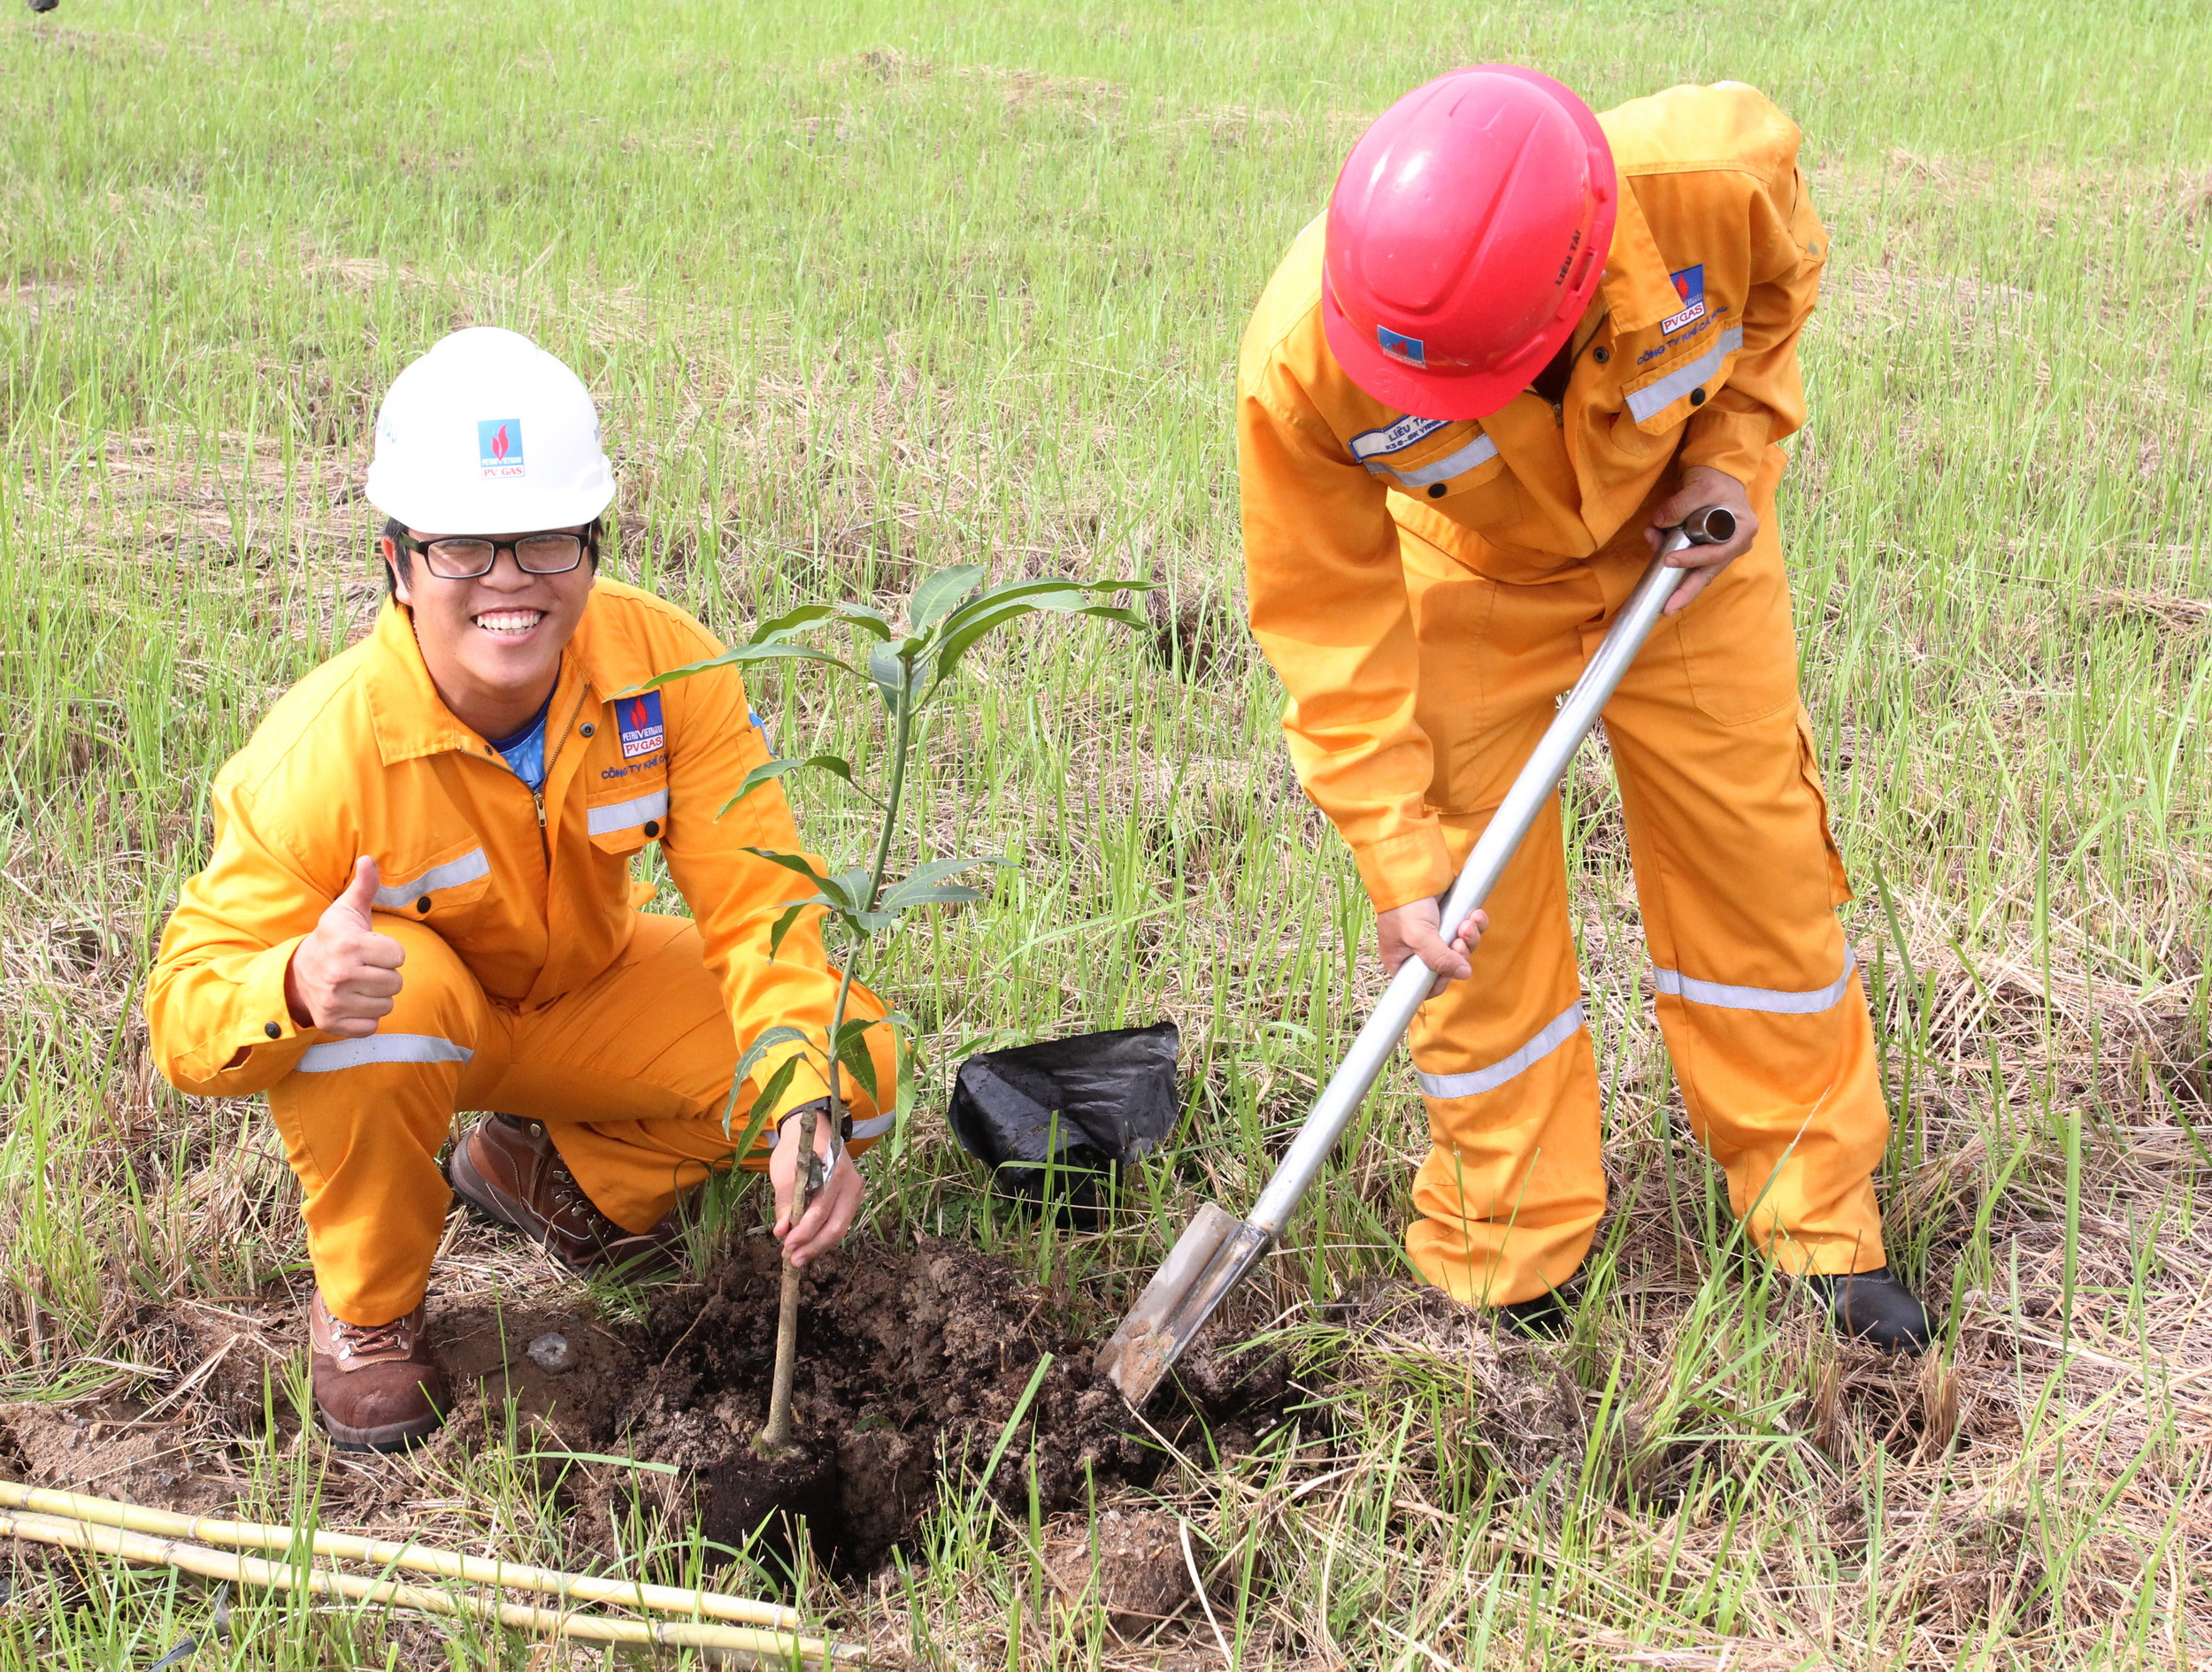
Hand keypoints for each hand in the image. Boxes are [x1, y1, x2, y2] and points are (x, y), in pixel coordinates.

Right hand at [283, 857, 405, 1037]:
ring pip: (387, 1005)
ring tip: (359, 984)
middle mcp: (340, 975)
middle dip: (385, 975)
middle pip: (396, 983)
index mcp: (349, 945)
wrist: (297, 974)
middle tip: (365, 968)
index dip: (389, 952)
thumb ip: (363, 886)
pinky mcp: (333, 1024)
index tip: (371, 949)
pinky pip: (372, 1025)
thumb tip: (369, 859)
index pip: (399, 956)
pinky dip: (367, 1017)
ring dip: (378, 996)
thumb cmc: (332, 939)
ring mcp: (335, 1002)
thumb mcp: (346, 911)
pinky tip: (353, 1002)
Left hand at [771, 1101, 863, 1267]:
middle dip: (813, 1246)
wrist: (812, 1132)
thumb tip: (782, 1231)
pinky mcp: (852, 1199)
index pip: (820, 1210)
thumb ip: (785, 1202)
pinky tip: (808, 1245)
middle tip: (793, 1260)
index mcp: (833, 1170)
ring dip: (818, 1246)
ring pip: (840, 1228)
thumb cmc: (795, 1150)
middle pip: (836, 1225)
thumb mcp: (784, 1172)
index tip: (786, 1244)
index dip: (804, 1231)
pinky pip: (840, 1223)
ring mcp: (855, 1191)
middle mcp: (850, 1182)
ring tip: (798, 1257)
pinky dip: (824, 1237)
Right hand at [1377, 898, 1489, 997]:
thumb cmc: (1405, 905)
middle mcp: (1419, 952)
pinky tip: (1474, 914)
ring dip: (1470, 938)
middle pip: (1449, 967)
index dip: (1442, 981)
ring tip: (1467, 923)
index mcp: (1402, 961)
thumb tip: (1464, 973)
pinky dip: (1476, 925)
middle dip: (1460, 954)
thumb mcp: (1418, 935)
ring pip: (1463, 949)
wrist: (1412, 871)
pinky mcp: (1451, 920)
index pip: (1425, 986)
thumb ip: (1439, 958)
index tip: (1450, 968)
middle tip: (1459, 941)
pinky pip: (1470, 931)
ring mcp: (1437, 936)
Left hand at [1645, 465, 1757, 614]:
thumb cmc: (1715, 481)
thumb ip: (1679, 505)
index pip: (1716, 553)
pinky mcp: (1709, 550)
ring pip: (1699, 573)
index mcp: (1742, 531)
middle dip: (1687, 592)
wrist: (1718, 475)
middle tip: (1668, 609)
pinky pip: (1692, 565)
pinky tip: (1658, 563)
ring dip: (1677, 582)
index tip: (1669, 560)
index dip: (1692, 560)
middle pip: (1708, 573)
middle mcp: (1736, 545)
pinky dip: (1675, 566)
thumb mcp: (1700, 487)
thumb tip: (1658, 524)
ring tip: (1662, 601)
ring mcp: (1723, 550)